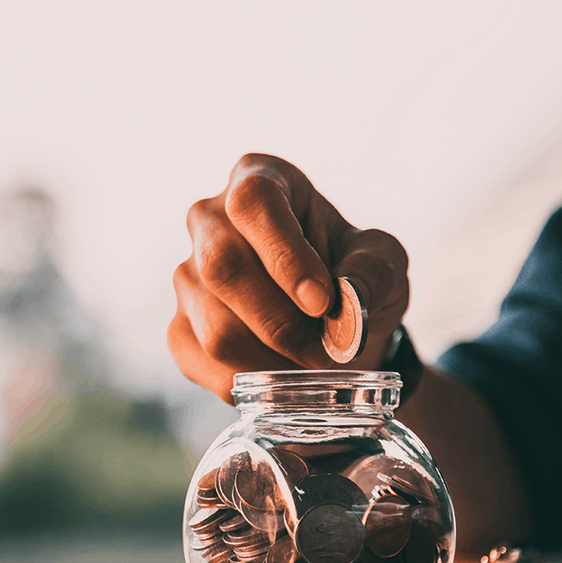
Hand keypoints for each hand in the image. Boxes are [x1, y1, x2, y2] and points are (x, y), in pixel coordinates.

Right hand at [168, 154, 409, 402]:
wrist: (332, 326)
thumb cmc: (353, 276)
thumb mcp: (383, 261)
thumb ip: (374, 269)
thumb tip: (348, 295)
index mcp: (259, 180)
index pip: (253, 202)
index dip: (285, 254)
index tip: (322, 301)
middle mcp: (208, 220)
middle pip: (222, 265)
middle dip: (280, 322)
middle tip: (326, 351)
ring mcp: (187, 275)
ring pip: (215, 326)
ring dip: (273, 359)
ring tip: (311, 365)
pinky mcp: (179, 326)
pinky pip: (205, 362)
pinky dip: (252, 383)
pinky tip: (282, 377)